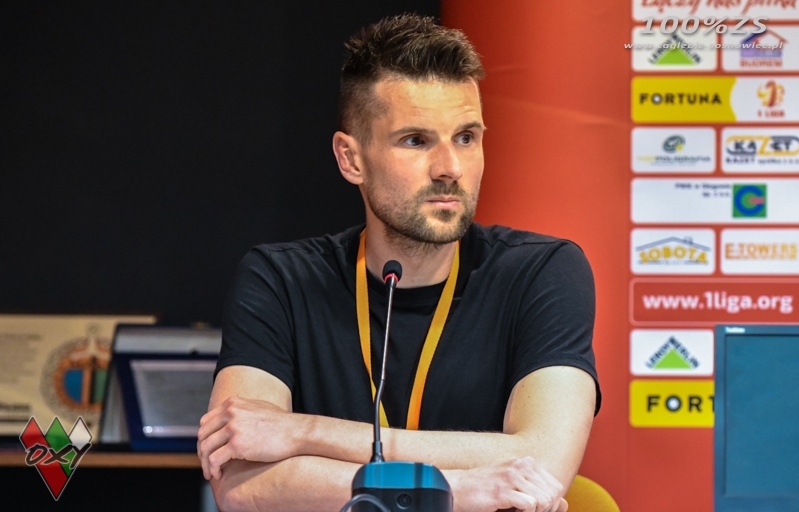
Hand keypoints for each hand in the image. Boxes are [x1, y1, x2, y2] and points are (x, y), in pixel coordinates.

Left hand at [197, 395, 304, 479]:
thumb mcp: (257, 407)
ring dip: (206, 464)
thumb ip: (240, 410)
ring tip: (211, 473)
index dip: (204, 438)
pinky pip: (215, 459)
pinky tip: (219, 475)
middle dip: (202, 453)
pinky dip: (214, 469)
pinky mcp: (238, 445)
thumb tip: (228, 420)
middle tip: (207, 464)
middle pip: (203, 435)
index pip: (205, 421)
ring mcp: (233, 428)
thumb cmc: (281, 423)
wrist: (296, 431)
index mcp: (233, 403)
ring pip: (206, 448)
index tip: (208, 450)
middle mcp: (231, 413)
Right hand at [446, 457, 566, 511]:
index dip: (550, 504)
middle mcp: (520, 466)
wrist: (456, 489)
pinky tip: (511, 511)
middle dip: (544, 510)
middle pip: (553, 494)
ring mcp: (511, 477)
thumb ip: (540, 493)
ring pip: (544, 500)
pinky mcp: (502, 491)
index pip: (555, 486)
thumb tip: (565, 504)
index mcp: (526, 463)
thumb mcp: (516, 488)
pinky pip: (530, 505)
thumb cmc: (485, 490)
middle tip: (525, 511)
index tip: (533, 509)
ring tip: (517, 511)